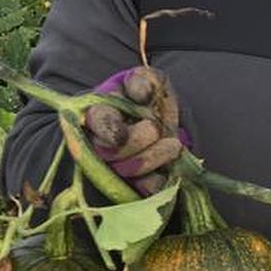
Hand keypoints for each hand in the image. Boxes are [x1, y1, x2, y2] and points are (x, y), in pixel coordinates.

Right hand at [84, 67, 184, 196]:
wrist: (160, 120)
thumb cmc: (148, 99)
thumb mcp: (148, 82)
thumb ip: (143, 81)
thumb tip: (140, 93)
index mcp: (99, 114)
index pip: (97, 122)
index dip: (108, 129)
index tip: (121, 134)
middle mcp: (101, 143)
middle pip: (110, 151)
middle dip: (137, 141)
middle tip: (156, 128)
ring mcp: (115, 166)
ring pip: (127, 171)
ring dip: (154, 157)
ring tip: (174, 145)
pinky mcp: (132, 184)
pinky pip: (143, 189)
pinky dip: (159, 180)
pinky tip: (168, 170)